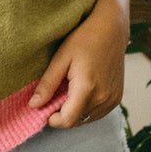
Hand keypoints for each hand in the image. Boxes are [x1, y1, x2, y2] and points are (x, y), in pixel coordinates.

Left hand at [30, 0, 129, 128]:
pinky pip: (97, 113)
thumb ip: (47, 85)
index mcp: (87, 89)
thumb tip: (33, 106)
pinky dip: (86, 108)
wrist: (111, 29)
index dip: (52, 119)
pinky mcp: (117, 98)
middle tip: (55, 95)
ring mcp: (112, 99)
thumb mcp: (61, 59)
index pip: (67, 121)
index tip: (45, 107)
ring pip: (87, 119)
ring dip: (75, 112)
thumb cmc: (84, 39)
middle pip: (76, 122)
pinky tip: (82, 92)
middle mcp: (103, 98)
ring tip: (69, 91)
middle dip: (62, 114)